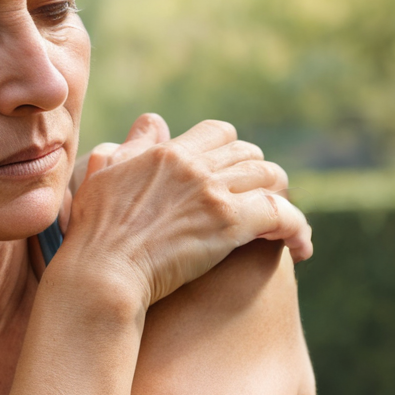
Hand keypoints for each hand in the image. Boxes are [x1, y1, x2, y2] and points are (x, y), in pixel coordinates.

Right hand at [59, 117, 312, 309]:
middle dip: (258, 174)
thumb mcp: (100, 176)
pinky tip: (300, 249)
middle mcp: (194, 165)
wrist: (102, 273)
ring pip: (270, 177)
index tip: (231, 174)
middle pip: (249, 153)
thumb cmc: (94, 233)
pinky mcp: (230, 225)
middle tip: (259, 201)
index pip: (218, 132)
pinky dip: (298, 229)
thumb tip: (153, 122)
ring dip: (279, 197)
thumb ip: (130, 145)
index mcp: (166, 153)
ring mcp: (213, 193)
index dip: (231, 150)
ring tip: (280, 223)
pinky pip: (283, 214)